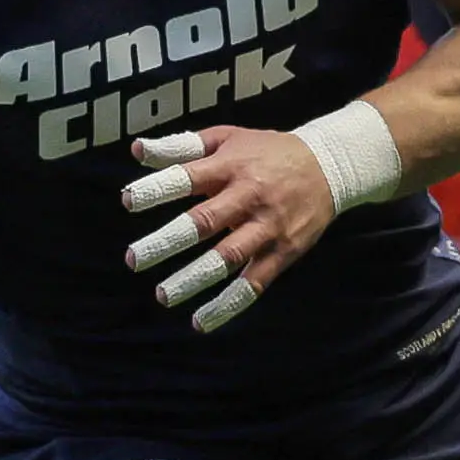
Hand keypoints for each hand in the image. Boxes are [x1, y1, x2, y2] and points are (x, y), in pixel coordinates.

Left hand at [118, 127, 337, 331]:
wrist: (330, 165)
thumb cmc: (267, 152)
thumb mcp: (227, 138)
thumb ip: (182, 146)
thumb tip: (137, 151)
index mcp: (231, 166)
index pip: (188, 177)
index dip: (159, 189)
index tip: (128, 202)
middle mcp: (249, 197)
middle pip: (205, 221)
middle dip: (168, 241)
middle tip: (134, 259)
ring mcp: (267, 227)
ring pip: (229, 257)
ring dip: (194, 278)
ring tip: (163, 295)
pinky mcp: (283, 252)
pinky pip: (253, 283)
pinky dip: (228, 304)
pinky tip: (202, 321)